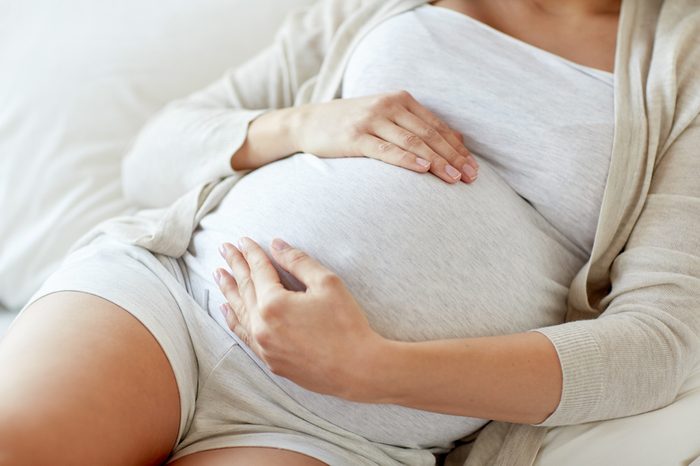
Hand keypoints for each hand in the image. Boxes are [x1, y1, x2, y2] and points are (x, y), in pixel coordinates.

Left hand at [213, 237, 386, 399]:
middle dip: (235, 266)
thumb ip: (298, 262)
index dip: (251, 252)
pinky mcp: (271, 361)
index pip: (258, 270)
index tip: (242, 239)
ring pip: (239, 312)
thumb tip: (276, 246)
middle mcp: (262, 326)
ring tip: (219, 274)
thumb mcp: (327, 283)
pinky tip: (227, 309)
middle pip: (244, 288)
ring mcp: (264, 346)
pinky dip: (234, 319)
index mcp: (274, 303)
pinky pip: (244, 335)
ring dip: (229, 290)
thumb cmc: (346, 324)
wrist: (358, 369)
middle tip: (224, 248)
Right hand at [292, 90, 478, 183]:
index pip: (437, 126)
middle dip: (454, 157)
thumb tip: (457, 139)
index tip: (474, 168)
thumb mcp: (386, 118)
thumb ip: (418, 125)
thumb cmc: (351, 124)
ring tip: (454, 178)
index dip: (458, 148)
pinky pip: (387, 150)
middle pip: (430, 135)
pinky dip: (407, 160)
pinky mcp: (355, 136)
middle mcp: (389, 105)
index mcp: (401, 99)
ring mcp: (372, 120)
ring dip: (437, 162)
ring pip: (413, 142)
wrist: (308, 122)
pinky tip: (424, 170)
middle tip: (472, 178)